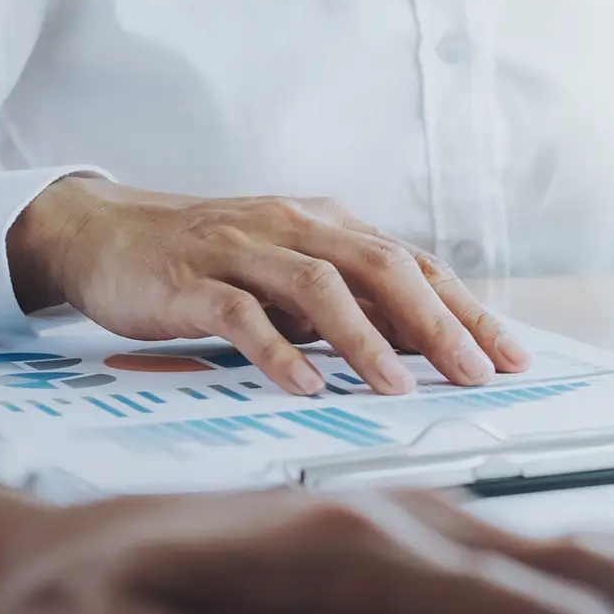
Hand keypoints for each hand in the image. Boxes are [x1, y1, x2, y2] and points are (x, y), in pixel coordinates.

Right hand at [7, 178, 528, 396]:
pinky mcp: (191, 280)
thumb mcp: (288, 275)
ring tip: (399, 388)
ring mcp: (241, 249)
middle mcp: (294, 226)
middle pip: (381, 267)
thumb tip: (424, 349)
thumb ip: (349, 304)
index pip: (414, 264)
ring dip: (365, 341)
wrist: (102, 233)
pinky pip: (241, 313)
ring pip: (319, 288)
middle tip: (474, 375)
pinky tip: (304, 386)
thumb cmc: (206, 262)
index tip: (511, 357)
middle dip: (436, 324)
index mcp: (328, 225)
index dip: (467, 310)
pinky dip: (276, 351)